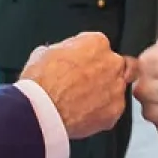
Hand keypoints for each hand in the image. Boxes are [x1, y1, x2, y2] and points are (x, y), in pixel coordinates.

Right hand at [21, 32, 136, 139]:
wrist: (42, 109)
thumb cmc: (41, 81)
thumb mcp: (44, 53)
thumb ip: (62, 51)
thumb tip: (60, 55)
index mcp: (96, 43)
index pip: (98, 46)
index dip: (86, 57)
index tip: (79, 65)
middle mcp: (112, 62)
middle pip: (113, 66)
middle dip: (102, 74)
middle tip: (84, 85)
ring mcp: (116, 87)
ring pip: (115, 88)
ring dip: (104, 94)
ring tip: (82, 103)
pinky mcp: (116, 110)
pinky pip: (112, 110)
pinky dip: (102, 113)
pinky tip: (85, 115)